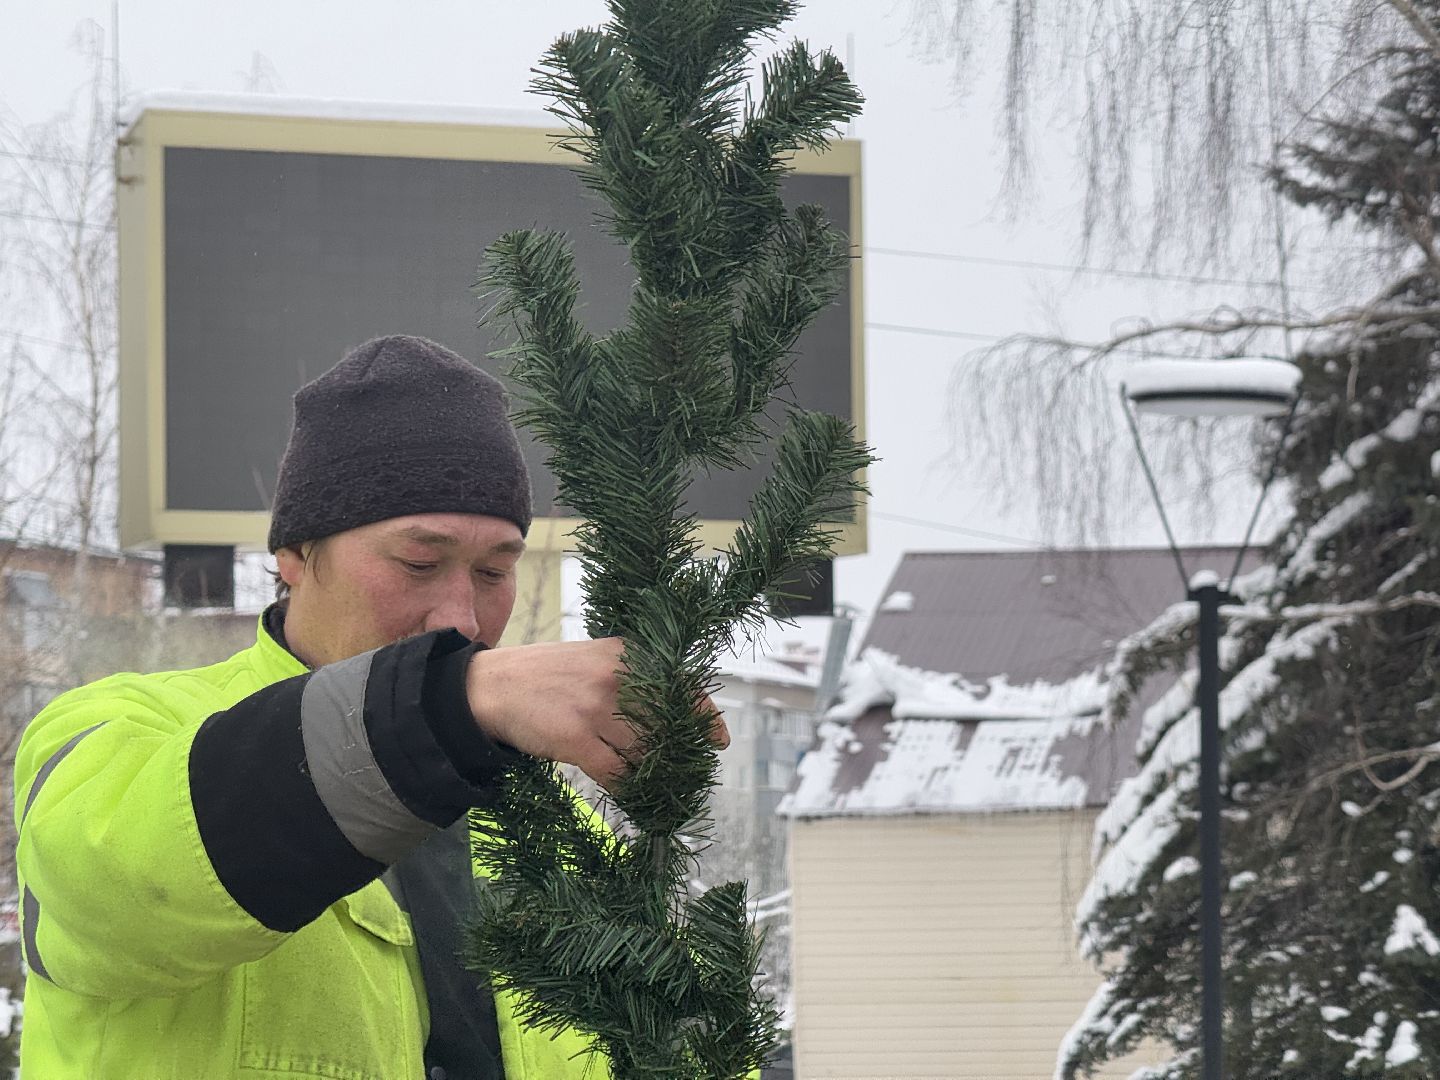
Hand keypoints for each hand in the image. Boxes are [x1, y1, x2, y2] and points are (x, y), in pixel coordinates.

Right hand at [466, 638, 729, 787]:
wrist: (491, 686)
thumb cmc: (547, 675)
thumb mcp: (594, 658)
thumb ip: (631, 676)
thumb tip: (674, 709)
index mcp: (626, 654)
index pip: (682, 685)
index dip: (705, 717)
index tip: (718, 740)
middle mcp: (616, 677)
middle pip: (666, 724)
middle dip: (678, 752)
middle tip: (683, 771)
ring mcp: (596, 709)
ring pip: (646, 751)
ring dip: (655, 773)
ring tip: (658, 785)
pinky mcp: (575, 739)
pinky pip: (617, 773)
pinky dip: (630, 788)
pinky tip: (632, 794)